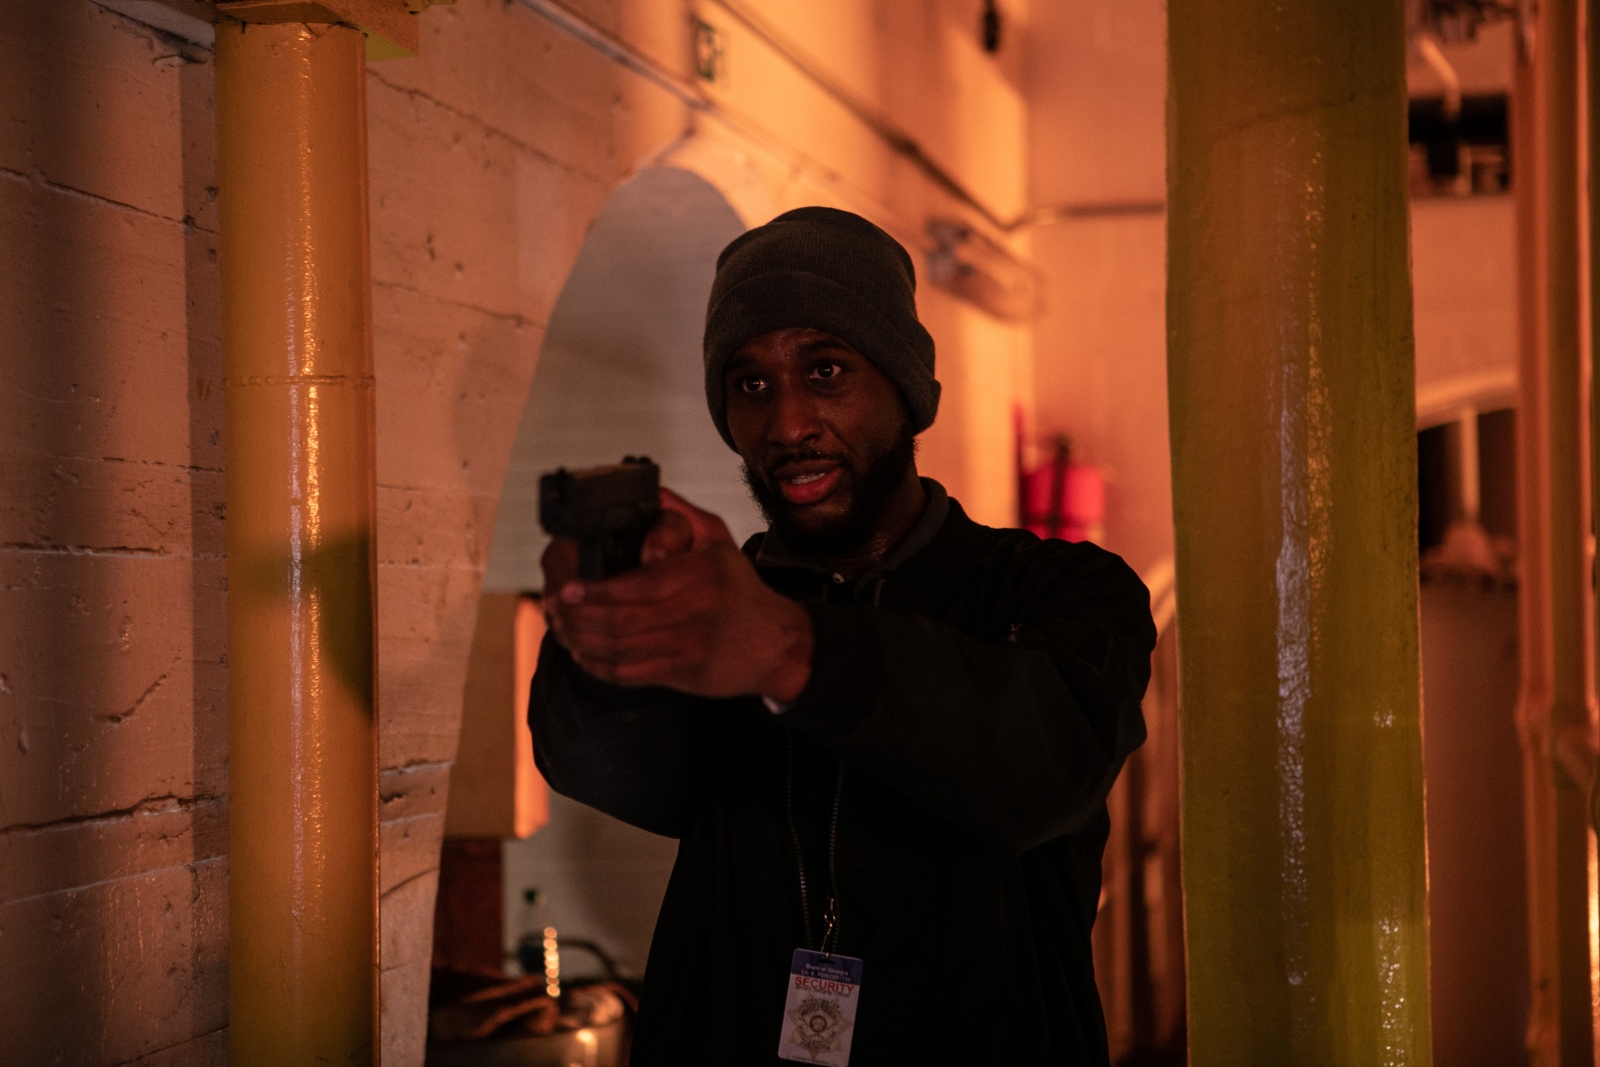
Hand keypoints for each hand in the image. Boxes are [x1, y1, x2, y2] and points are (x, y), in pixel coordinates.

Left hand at [541, 489, 813, 700]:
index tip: (568, 587)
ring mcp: (687, 646)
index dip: (595, 590)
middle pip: (620, 620)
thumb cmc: (741, 590)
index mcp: (699, 575)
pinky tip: (584, 651)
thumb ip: (678, 515)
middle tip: (556, 606)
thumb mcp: (718, 539)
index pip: (637, 585)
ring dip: (583, 640)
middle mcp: (693, 611)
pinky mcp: (683, 673)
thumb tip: (647, 494)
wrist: (777, 643)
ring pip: (620, 648)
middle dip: (579, 616)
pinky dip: (600, 665)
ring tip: (563, 627)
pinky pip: (630, 673)